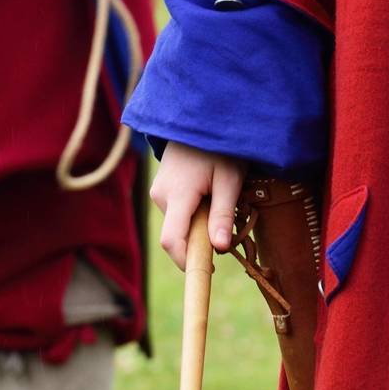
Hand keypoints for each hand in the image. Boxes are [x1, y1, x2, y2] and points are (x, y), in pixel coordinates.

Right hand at [151, 142, 246, 269]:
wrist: (199, 119)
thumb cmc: (220, 147)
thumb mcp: (230, 179)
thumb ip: (223, 214)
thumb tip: (218, 250)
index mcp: (177, 195)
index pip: (172, 241)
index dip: (187, 261)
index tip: (208, 271)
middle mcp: (161, 196)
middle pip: (178, 234)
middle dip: (200, 240)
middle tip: (227, 230)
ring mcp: (158, 192)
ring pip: (179, 223)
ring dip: (199, 224)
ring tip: (220, 200)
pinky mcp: (161, 189)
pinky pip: (177, 212)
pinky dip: (193, 213)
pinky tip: (209, 195)